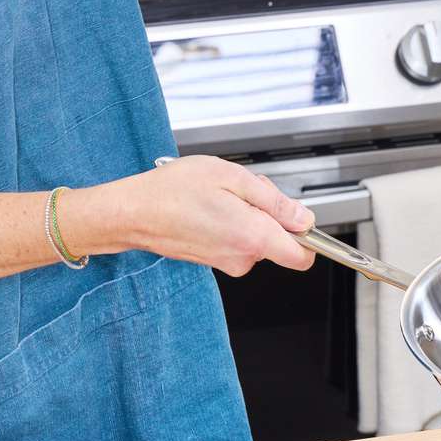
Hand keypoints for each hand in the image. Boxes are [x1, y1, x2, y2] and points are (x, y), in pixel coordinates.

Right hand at [64, 156, 316, 275]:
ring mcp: (227, 262)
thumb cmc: (172, 191)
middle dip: (270, 216)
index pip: (304, 256)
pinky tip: (209, 209)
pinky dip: (231, 224)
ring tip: (219, 197)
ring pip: (257, 240)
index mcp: (254, 237)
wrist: (132, 212)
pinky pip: (237, 242)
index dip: (308, 237)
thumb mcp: (232, 177)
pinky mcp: (214, 261)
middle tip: (242, 193)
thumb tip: (303, 219)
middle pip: (280, 242)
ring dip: (248, 217)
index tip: (300, 220)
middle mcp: (243, 257)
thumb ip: (275, 201)